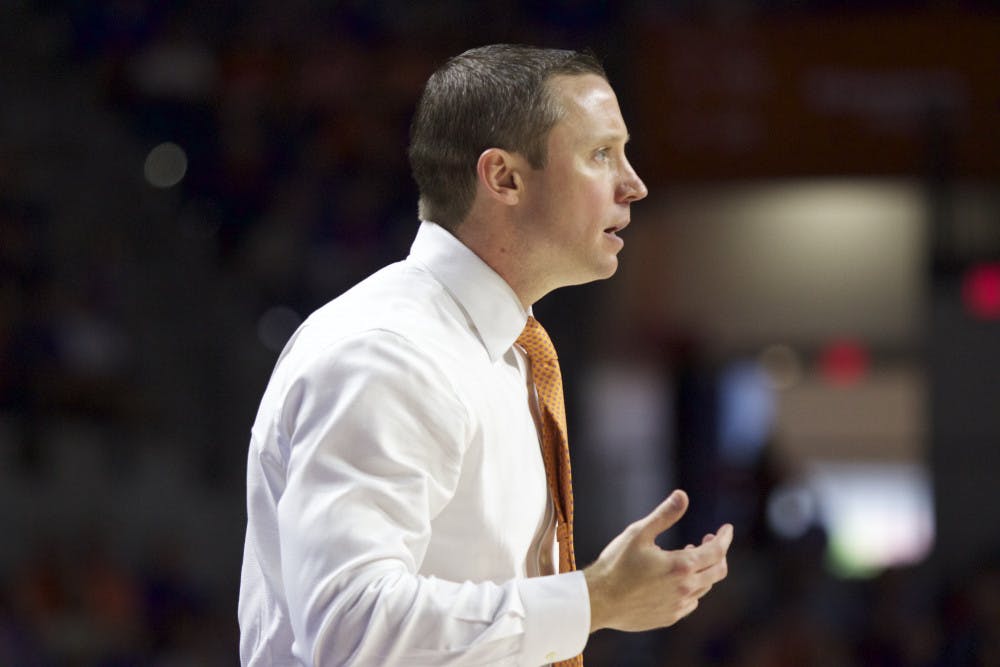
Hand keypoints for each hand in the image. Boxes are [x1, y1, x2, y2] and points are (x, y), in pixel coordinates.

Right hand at [582, 490, 731, 631]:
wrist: (598, 601)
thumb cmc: (616, 564)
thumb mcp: (638, 533)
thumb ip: (664, 515)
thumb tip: (682, 495)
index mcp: (681, 567)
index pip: (717, 551)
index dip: (724, 538)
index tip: (727, 528)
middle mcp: (685, 589)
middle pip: (718, 571)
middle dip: (719, 553)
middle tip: (709, 539)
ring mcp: (678, 606)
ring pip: (704, 587)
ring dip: (704, 570)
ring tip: (690, 556)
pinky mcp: (669, 617)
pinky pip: (691, 602)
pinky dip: (692, 588)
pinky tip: (678, 580)